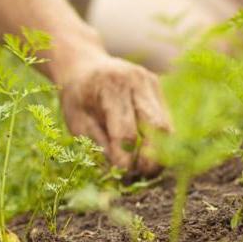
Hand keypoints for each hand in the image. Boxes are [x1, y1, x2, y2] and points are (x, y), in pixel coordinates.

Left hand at [53, 50, 170, 175]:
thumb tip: (120, 173)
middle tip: (141, 177)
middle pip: (156, 127)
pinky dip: (159, 141)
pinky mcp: (157, 88)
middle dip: (151, 158)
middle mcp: (135, 81)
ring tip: (146, 170)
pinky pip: (164, 120)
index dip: (126, 159)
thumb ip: (99, 145)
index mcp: (110, 87)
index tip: (123, 176)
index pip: (126, 132)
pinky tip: (147, 153)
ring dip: (159, 153)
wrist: (84, 65)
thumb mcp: (77, 121)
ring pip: (166, 126)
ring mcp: (150, 83)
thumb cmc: (77, 97)